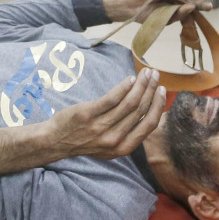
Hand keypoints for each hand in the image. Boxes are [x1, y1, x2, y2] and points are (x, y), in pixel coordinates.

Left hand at [45, 67, 164, 159]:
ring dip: (141, 84)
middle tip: (155, 74)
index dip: (158, 106)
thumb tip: (148, 112)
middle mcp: (115, 139)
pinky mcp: (89, 114)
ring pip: (129, 102)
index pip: (149, 124)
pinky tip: (130, 78)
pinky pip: (112, 98)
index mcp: (123, 148)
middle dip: (151, 89)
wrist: (56, 141)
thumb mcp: (111, 145)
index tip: (162, 91)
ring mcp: (101, 127)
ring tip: (145, 72)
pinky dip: (124, 87)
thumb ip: (128, 133)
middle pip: (141, 110)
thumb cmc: (86, 140)